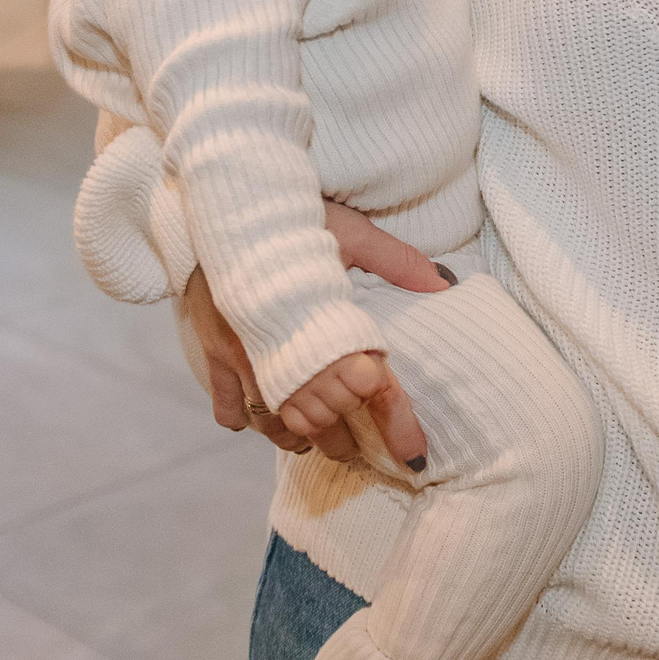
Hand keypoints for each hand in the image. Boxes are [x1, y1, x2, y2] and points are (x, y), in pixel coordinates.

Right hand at [182, 206, 442, 465]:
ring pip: (272, 422)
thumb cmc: (290, 219)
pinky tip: (265, 421)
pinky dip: (247, 421)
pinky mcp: (215, 353)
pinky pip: (228, 406)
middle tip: (362, 451)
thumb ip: (396, 260)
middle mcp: (281, 350)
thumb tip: (443, 283)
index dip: (388, 418)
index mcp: (322, 323)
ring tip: (317, 442)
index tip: (407, 441)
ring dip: (298, 437)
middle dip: (342, 439)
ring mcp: (243, 357)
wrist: (221, 208)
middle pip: (318, 417)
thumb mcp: (350, 231)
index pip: (364, 387)